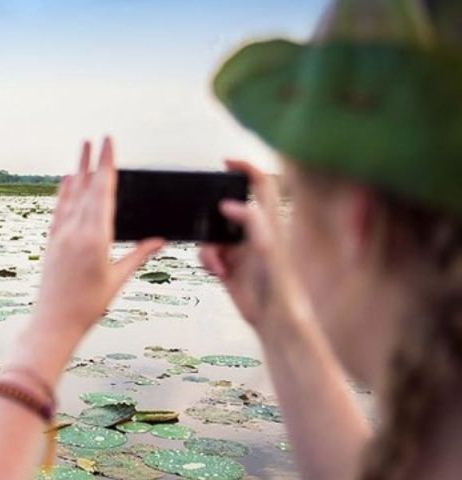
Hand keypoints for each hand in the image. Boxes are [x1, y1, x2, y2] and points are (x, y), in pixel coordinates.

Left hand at [34, 137, 162, 334]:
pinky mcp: (51, 242)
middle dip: (94, 162)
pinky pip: (59, 210)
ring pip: (70, 195)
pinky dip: (63, 193)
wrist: (54, 322)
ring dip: (78, 171)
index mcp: (95, 238)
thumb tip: (159, 239)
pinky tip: (66, 180)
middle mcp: (75, 231)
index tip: (108, 144)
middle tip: (98, 138)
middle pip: (87, 188)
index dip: (107, 166)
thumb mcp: (117, 279)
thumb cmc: (88, 306)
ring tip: (82, 149)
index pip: (103, 193)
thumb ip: (138, 255)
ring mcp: (60, 235)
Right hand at [199, 160, 307, 335]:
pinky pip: (208, 255)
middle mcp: (253, 233)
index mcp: (268, 223)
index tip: (226, 162)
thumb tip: (228, 205)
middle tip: (202, 216)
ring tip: (218, 263)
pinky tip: (218, 273)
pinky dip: (208, 262)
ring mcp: (239, 250)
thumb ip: (251, 221)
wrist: (273, 319)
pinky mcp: (228, 267)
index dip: (246, 169)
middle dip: (212, 214)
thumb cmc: (281, 285)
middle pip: (228, 209)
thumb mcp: (267, 247)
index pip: (261, 185)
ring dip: (208, 247)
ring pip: (212, 234)